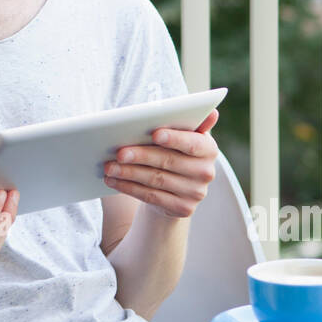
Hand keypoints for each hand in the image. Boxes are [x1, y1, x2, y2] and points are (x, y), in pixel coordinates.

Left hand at [103, 109, 218, 218]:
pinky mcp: (182, 208)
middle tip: (118, 152)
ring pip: (156, 180)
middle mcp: (206, 172)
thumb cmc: (174, 152)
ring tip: (109, 166)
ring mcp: (195, 193)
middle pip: (169, 162)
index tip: (154, 133)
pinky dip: (129, 188)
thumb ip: (187, 123)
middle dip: (141, 156)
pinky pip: (151, 197)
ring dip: (129, 173)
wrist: (177, 188)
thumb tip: (212, 112)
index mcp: (209, 149)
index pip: (193, 143)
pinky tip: (114, 180)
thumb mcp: (182, 136)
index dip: (175, 139)